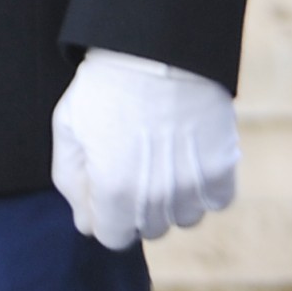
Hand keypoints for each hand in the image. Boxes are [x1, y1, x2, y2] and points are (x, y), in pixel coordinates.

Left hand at [52, 48, 240, 250]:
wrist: (158, 53)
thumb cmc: (104, 88)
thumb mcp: (67, 127)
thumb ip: (71, 181)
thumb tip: (85, 223)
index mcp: (114, 190)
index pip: (111, 237)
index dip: (103, 214)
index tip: (104, 188)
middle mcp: (157, 198)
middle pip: (147, 229)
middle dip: (135, 207)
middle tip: (131, 165)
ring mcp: (193, 187)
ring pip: (183, 219)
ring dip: (171, 200)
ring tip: (159, 158)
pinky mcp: (223, 172)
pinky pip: (214, 201)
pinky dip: (203, 187)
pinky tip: (187, 157)